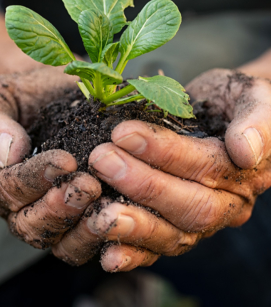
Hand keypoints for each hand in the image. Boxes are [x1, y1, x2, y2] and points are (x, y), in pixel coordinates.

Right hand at [0, 67, 102, 250]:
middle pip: (30, 225)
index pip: (7, 189)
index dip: (34, 178)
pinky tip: (126, 220)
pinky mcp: (81, 224)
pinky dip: (107, 238)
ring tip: (107, 207)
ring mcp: (50, 220)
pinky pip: (89, 244)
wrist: (55, 96)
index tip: (64, 160)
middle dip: (59, 209)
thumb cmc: (24, 95)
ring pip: (60, 244)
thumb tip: (6, 153)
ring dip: (84, 230)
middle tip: (88, 186)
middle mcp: (17, 208)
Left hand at [55, 69, 270, 271]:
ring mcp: (201, 222)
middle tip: (101, 160)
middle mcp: (228, 205)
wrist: (223, 112)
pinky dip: (133, 255)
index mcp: (246, 173)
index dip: (163, 151)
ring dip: (134, 225)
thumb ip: (257, 120)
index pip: (206, 167)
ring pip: (173, 234)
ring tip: (98, 213)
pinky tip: (107, 257)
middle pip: (189, 206)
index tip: (122, 132)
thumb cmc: (233, 100)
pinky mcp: (177, 229)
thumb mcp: (252, 96)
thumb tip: (245, 151)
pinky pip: (158, 249)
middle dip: (142, 185)